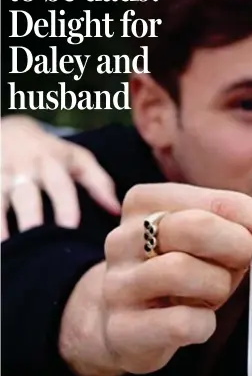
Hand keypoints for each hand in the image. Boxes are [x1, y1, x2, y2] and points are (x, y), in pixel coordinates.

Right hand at [1, 116, 120, 239]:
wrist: (10, 129)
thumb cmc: (52, 152)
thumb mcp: (78, 159)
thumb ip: (99, 183)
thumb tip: (116, 210)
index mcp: (52, 162)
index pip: (61, 186)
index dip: (66, 207)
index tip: (70, 229)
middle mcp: (24, 168)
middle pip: (27, 196)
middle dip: (31, 218)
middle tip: (37, 242)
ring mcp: (0, 174)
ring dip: (0, 223)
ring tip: (6, 247)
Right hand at [61, 183, 251, 375]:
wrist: (121, 318)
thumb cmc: (180, 267)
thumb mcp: (209, 237)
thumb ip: (248, 225)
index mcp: (148, 201)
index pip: (219, 201)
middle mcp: (123, 237)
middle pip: (195, 227)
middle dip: (235, 248)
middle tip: (243, 263)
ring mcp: (117, 282)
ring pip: (181, 271)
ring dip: (216, 287)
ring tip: (212, 292)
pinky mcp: (121, 327)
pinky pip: (179, 322)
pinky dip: (202, 323)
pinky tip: (199, 320)